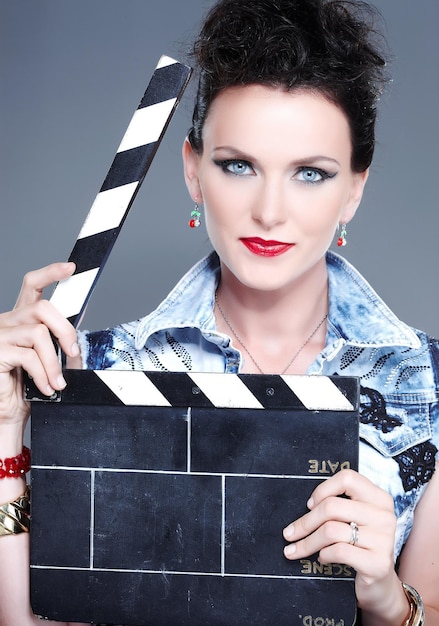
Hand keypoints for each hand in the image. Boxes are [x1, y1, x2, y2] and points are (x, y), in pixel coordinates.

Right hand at [0, 262, 78, 426]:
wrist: (6, 413)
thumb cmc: (26, 387)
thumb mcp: (48, 362)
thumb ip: (59, 345)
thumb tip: (77, 341)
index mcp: (20, 318)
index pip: (32, 285)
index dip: (50, 273)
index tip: (70, 268)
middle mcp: (7, 321)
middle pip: (42, 307)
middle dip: (65, 329)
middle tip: (72, 352)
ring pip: (39, 333)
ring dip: (54, 361)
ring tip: (58, 381)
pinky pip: (29, 355)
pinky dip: (44, 374)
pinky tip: (47, 388)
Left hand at [282, 469, 407, 620]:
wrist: (380, 583)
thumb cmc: (361, 545)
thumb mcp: (356, 519)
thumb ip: (340, 505)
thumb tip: (307, 505)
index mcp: (379, 498)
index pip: (347, 478)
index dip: (323, 489)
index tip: (309, 505)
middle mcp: (384, 515)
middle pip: (332, 506)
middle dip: (305, 522)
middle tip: (290, 533)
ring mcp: (384, 539)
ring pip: (331, 530)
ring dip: (308, 542)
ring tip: (297, 549)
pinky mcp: (378, 563)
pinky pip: (339, 551)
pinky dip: (324, 554)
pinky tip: (322, 557)